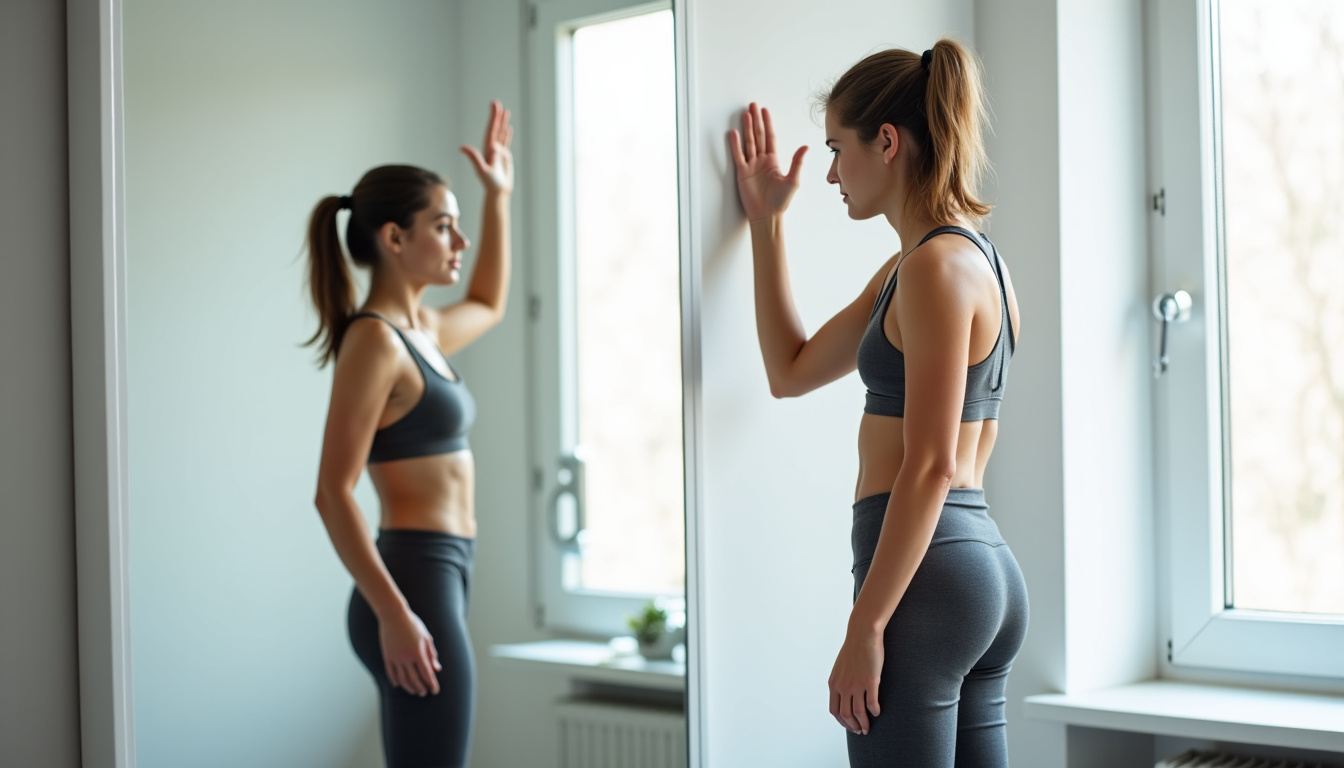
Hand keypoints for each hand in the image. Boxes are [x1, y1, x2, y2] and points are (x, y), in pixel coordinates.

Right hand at [379, 608, 441, 696]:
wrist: (393, 615)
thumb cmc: (412, 624)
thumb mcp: (426, 637)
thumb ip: (431, 654)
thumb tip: (437, 668)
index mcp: (418, 652)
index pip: (427, 673)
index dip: (432, 683)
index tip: (435, 691)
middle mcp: (406, 657)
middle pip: (415, 679)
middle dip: (421, 688)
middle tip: (424, 693)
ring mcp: (395, 658)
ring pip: (402, 679)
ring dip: (409, 687)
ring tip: (414, 691)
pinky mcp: (387, 656)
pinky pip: (391, 673)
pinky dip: (395, 680)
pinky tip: (399, 685)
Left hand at [461, 100, 513, 194]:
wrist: (498, 192)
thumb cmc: (490, 183)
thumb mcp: (481, 170)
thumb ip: (473, 158)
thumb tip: (462, 147)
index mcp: (487, 149)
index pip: (491, 130)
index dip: (493, 118)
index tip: (494, 106)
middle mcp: (492, 148)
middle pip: (495, 129)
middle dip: (496, 116)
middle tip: (496, 103)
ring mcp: (498, 152)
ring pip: (501, 134)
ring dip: (502, 122)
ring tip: (505, 111)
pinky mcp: (505, 157)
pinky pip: (506, 142)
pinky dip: (507, 134)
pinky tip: (508, 127)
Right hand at [729, 102, 807, 221]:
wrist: (768, 215)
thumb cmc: (781, 201)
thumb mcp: (793, 180)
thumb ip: (797, 162)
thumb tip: (805, 147)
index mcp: (774, 161)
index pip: (770, 137)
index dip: (768, 123)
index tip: (765, 111)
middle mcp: (762, 161)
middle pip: (758, 136)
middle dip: (755, 120)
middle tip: (752, 106)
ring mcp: (751, 166)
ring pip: (748, 143)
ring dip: (746, 129)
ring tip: (744, 115)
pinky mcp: (742, 173)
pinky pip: (738, 156)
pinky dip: (736, 145)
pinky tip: (733, 134)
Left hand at [828, 627, 882, 734]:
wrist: (862, 634)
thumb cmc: (853, 649)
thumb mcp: (840, 668)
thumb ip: (840, 682)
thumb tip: (843, 695)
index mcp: (833, 684)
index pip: (834, 710)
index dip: (842, 722)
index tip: (849, 726)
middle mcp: (843, 686)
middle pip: (846, 715)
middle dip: (853, 727)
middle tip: (861, 731)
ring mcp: (856, 685)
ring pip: (859, 713)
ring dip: (864, 724)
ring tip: (868, 728)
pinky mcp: (870, 682)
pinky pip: (872, 703)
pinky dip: (874, 711)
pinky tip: (878, 713)